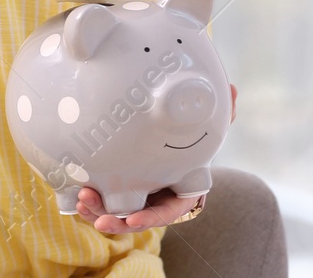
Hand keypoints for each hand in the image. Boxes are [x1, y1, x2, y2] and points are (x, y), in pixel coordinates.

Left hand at [75, 85, 236, 232]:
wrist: (169, 131)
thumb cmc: (192, 135)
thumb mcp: (207, 125)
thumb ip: (221, 113)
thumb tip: (234, 91)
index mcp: (180, 189)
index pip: (168, 211)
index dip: (150, 218)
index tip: (133, 221)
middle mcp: (157, 196)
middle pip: (136, 216)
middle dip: (117, 220)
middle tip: (101, 219)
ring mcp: (137, 192)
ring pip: (116, 209)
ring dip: (98, 210)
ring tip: (83, 200)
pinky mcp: (117, 185)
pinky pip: (104, 197)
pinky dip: (91, 198)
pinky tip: (77, 192)